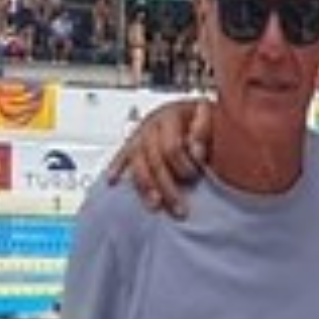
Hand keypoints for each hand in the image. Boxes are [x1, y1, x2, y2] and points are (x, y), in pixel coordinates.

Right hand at [106, 99, 212, 215]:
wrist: (190, 109)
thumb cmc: (199, 115)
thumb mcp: (206, 114)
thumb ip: (202, 130)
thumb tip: (196, 151)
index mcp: (169, 116)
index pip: (171, 147)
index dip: (183, 165)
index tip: (195, 177)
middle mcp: (150, 125)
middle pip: (154, 161)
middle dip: (167, 187)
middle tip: (180, 209)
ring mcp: (139, 134)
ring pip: (137, 164)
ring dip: (145, 187)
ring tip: (155, 205)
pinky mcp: (132, 142)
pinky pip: (121, 156)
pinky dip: (116, 168)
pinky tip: (112, 180)